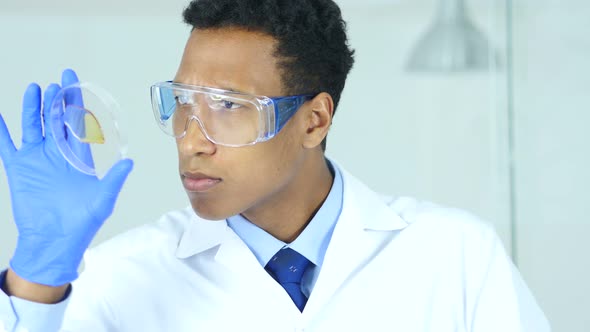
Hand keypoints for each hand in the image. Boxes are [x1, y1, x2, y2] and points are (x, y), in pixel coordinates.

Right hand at [0, 69, 132, 286]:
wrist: (55, 240)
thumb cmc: (82, 222)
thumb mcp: (103, 199)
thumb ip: (114, 179)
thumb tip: (130, 163)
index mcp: (78, 156)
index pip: (77, 121)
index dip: (75, 100)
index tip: (72, 80)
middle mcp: (57, 153)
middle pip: (56, 119)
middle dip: (57, 100)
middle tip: (58, 83)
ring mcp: (37, 159)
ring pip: (34, 126)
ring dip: (33, 108)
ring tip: (35, 89)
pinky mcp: (19, 169)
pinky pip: (7, 145)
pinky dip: (2, 131)